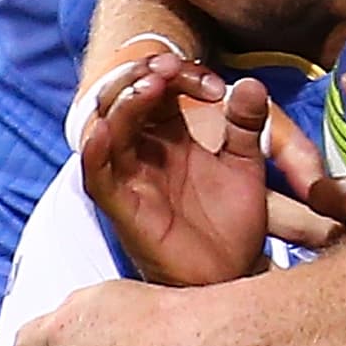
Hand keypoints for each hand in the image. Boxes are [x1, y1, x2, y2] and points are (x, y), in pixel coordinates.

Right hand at [82, 56, 312, 285]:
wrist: (232, 276)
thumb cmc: (231, 223)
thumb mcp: (245, 165)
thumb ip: (246, 125)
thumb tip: (249, 84)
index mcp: (170, 135)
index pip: (160, 86)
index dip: (182, 75)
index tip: (215, 86)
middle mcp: (143, 151)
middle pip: (123, 97)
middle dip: (144, 75)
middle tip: (172, 69)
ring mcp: (129, 177)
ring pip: (105, 128)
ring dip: (123, 102)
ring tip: (151, 85)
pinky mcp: (122, 208)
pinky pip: (97, 176)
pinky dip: (96, 150)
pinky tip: (108, 130)